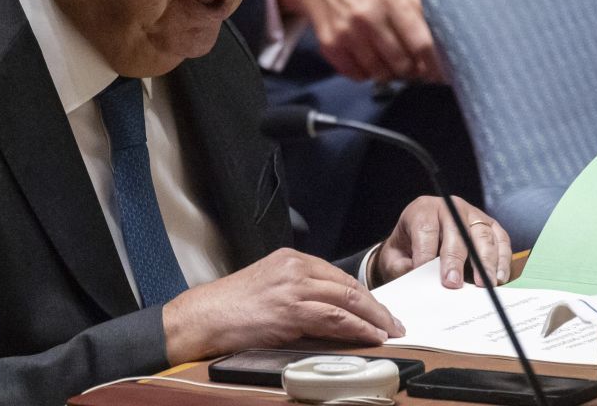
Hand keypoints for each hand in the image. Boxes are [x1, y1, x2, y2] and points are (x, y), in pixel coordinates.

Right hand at [162, 248, 404, 363]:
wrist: (203, 317)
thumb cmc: (229, 308)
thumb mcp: (267, 288)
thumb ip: (296, 292)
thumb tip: (328, 313)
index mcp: (289, 259)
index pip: (337, 275)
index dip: (362, 294)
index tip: (377, 309)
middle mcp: (294, 268)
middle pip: (347, 284)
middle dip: (375, 306)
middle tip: (393, 323)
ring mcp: (293, 287)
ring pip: (347, 299)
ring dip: (373, 318)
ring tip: (388, 332)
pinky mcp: (291, 310)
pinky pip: (335, 317)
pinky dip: (357, 328)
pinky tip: (370, 336)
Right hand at [275, 0, 445, 82]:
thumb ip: (417, 6)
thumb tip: (442, 39)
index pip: (423, 43)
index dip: (436, 64)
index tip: (442, 73)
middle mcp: (369, 15)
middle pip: (402, 64)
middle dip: (413, 71)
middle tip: (414, 68)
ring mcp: (347, 32)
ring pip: (380, 73)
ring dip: (390, 74)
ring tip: (391, 63)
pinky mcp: (330, 44)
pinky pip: (357, 75)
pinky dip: (366, 73)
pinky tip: (367, 60)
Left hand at [372, 196, 510, 289]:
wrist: (419, 239)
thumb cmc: (407, 248)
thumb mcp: (394, 257)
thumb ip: (403, 267)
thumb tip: (419, 279)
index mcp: (422, 210)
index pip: (426, 228)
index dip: (426, 253)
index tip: (427, 275)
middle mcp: (449, 207)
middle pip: (456, 230)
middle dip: (455, 259)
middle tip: (453, 283)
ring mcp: (472, 214)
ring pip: (482, 235)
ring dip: (485, 262)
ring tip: (483, 285)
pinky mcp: (490, 225)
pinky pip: (501, 239)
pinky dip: (502, 259)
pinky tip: (499, 278)